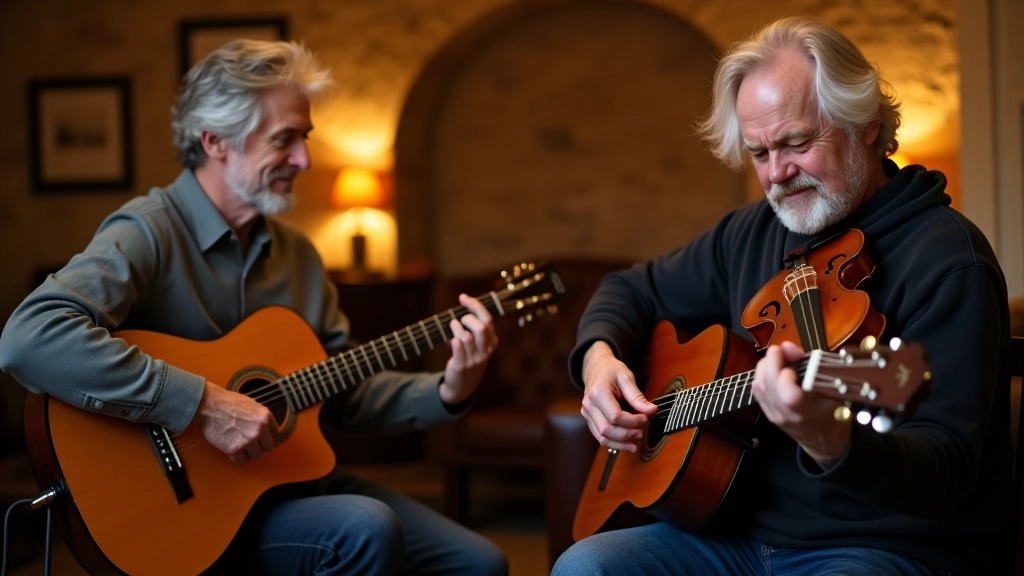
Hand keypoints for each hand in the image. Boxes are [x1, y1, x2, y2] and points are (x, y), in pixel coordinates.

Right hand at [192, 381, 275, 464]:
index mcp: (265, 417)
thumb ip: (260, 417)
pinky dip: (238, 459)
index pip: (275, 434)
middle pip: (268, 447)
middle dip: (259, 446)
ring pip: (256, 456)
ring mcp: (248, 440)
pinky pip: (242, 462)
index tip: (260, 436)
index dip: (266, 436)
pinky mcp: (234, 449)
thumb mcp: (251, 404)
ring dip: (248, 453)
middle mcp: (260, 430)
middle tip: (249, 442)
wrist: (209, 405)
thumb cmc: (227, 402)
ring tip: (239, 445)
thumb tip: (265, 426)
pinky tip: (233, 451)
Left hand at [439, 294, 497, 404]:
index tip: (463, 297)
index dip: (475, 305)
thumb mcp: (478, 343)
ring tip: (452, 326)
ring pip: (467, 338)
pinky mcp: (461, 367)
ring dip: (457, 328)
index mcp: (492, 342)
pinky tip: (451, 339)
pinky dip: (455, 341)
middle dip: (468, 319)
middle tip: (460, 319)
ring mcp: (474, 360)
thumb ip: (475, 325)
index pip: (487, 319)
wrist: (463, 385)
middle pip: (481, 328)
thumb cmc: (469, 357)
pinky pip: (459, 350)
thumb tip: (464, 300)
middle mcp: (485, 351)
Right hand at [580, 341, 657, 452]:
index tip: (646, 418)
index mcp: (598, 393)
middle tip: (642, 432)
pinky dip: (614, 444)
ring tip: (635, 444)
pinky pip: (600, 437)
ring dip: (620, 444)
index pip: (615, 416)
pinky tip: (627, 444)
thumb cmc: (611, 371)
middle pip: (607, 430)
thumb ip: (637, 396)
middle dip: (627, 434)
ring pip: (602, 437)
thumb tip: (652, 411)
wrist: (596, 368)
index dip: (632, 421)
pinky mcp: (590, 420)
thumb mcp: (626, 377)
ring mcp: (587, 414)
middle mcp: (589, 405)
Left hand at [751, 341, 851, 468]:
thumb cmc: (834, 413)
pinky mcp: (767, 412)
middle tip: (785, 350)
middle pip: (767, 385)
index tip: (797, 362)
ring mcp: (774, 415)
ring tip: (781, 358)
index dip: (786, 374)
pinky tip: (774, 369)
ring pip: (758, 385)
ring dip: (766, 365)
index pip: (788, 395)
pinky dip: (763, 374)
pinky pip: (757, 389)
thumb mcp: (836, 391)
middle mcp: (787, 415)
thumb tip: (788, 346)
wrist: (824, 441)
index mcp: (808, 412)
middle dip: (772, 360)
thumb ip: (813, 367)